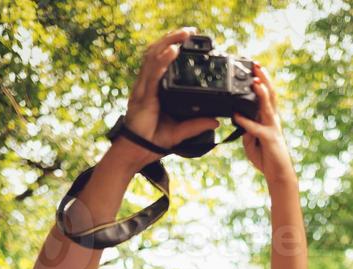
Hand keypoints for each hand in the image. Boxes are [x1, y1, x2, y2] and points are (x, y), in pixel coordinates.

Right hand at [124, 28, 219, 165]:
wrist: (137, 153)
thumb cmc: (153, 140)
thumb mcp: (180, 132)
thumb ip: (196, 125)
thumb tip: (215, 121)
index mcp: (154, 89)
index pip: (161, 61)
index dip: (172, 47)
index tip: (188, 40)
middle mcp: (147, 85)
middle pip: (157, 53)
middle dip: (172, 39)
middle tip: (189, 32)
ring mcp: (144, 89)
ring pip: (154, 58)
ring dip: (168, 43)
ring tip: (182, 36)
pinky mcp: (143, 98)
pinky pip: (153, 75)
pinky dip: (163, 62)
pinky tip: (172, 52)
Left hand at [234, 64, 294, 182]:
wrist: (278, 174)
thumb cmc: (266, 157)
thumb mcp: (251, 141)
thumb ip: (246, 129)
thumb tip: (239, 120)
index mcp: (268, 118)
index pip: (265, 95)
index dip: (261, 81)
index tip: (253, 69)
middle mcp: (272, 119)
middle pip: (270, 93)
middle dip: (263, 78)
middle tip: (256, 64)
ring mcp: (272, 128)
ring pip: (268, 106)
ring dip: (261, 92)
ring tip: (255, 80)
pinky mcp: (269, 138)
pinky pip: (256, 128)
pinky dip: (246, 121)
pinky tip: (237, 116)